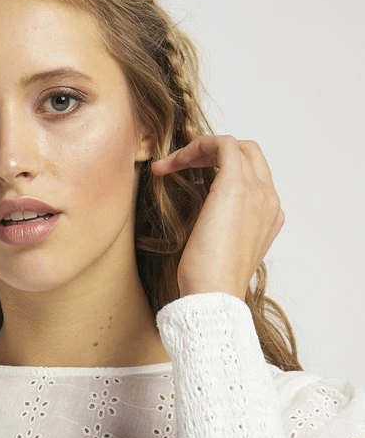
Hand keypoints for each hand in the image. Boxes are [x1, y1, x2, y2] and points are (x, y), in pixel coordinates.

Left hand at [151, 135, 284, 300]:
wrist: (214, 293)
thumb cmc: (211, 282)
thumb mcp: (222, 250)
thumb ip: (223, 228)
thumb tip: (204, 219)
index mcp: (269, 216)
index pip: (253, 175)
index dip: (220, 168)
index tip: (190, 175)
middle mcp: (269, 199)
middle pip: (248, 154)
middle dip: (212, 153)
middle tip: (180, 164)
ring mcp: (257, 191)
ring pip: (234, 147)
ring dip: (197, 150)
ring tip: (168, 165)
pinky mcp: (236, 186)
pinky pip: (221, 145)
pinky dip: (195, 147)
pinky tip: (169, 164)